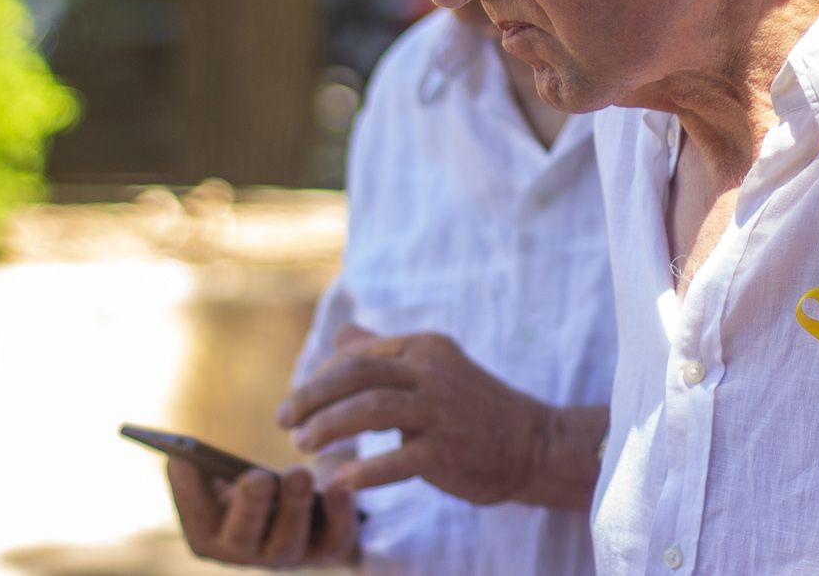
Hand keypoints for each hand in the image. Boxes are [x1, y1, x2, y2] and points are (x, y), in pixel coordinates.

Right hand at [166, 457, 358, 568]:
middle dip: (248, 508)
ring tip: (298, 473)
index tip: (183, 459)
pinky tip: (338, 485)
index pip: (196, 525)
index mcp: (213, 537)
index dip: (187, 495)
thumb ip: (208, 470)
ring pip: (288, 544)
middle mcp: (248, 553)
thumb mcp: (229, 477)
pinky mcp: (329, 550)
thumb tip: (183, 457)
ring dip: (293, 507)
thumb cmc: (257, 484)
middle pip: (242, 540)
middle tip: (256, 477)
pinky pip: (336, 539)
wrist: (310, 506)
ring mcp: (289, 556)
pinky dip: (339, 513)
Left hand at [278, 324, 558, 506]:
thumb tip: (342, 335)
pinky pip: (399, 459)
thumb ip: (386, 353)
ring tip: (302, 446)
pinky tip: (340, 482)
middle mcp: (433, 372)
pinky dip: (365, 470)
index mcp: (425, 348)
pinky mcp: (450, 450)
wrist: (535, 443)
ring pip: (373, 408)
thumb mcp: (432, 369)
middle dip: (312, 397)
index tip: (295, 404)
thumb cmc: (474, 409)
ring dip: (330, 426)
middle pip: (358, 374)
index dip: (318, 379)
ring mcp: (443, 411)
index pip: (357, 356)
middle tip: (283, 422)